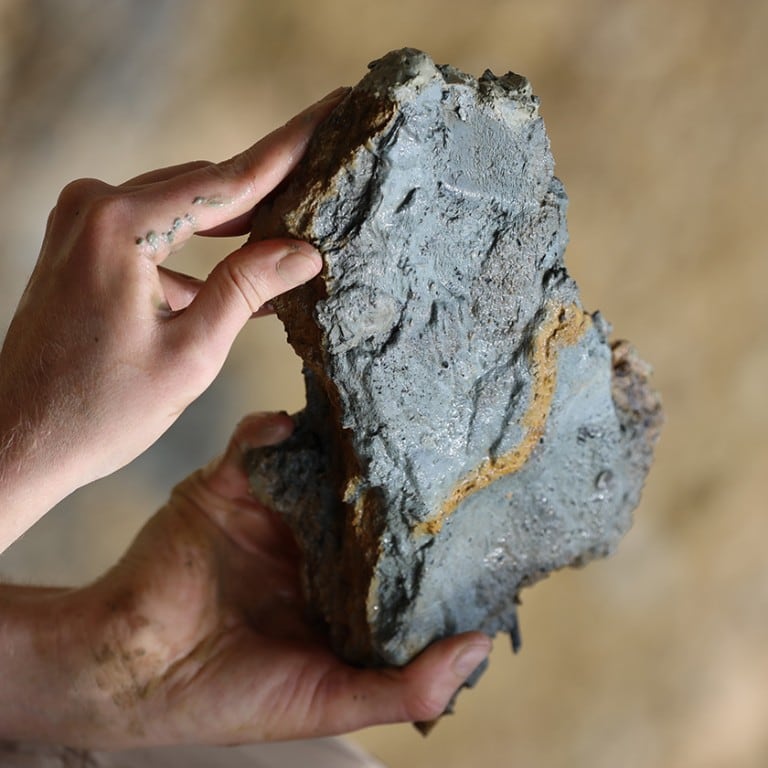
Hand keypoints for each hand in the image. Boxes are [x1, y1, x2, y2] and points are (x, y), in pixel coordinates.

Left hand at [0, 89, 345, 548]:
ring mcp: (81, 223)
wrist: (18, 441)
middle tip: (324, 177)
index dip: (289, 149)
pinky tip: (239, 275)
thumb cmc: (99, 410)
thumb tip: (303, 251)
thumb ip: (246, 289)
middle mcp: (95, 207)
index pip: (228, 180)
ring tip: (293, 226)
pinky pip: (154, 231)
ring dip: (234, 222)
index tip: (332, 111)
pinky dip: (196, 251)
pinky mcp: (80, 245)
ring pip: (180, 206)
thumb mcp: (190, 353)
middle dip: (266, 187)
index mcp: (121, 227)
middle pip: (204, 186)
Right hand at [0, 413, 490, 746]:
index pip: (394, 557)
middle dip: (396, 479)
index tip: (476, 516)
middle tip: (441, 446)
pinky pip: (256, 444)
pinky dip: (272, 430)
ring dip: (344, 443)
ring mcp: (270, 511)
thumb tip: (480, 649)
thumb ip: (404, 685)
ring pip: (318, 464)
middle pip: (362, 501)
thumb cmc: (228, 696)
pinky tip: (294, 426)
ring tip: (384, 417)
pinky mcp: (228, 486)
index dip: (429, 542)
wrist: (129, 667)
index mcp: (337, 592)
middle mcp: (309, 545)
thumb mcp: (328, 699)